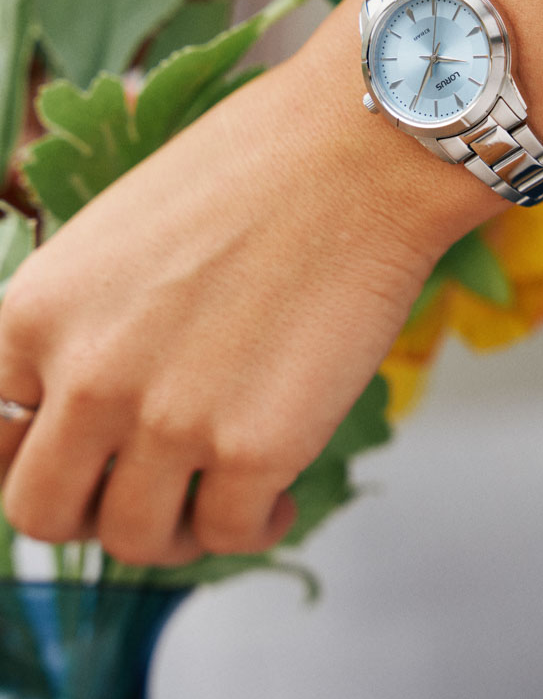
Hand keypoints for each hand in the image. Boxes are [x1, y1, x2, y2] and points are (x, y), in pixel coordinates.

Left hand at [0, 0, 498, 564]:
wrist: (354, 155)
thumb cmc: (249, 172)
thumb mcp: (116, 236)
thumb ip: (81, 324)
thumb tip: (84, 401)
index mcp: (35, 313)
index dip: (33, 454)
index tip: (79, 455)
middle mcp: (86, 377)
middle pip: (44, 515)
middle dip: (93, 512)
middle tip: (142, 490)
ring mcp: (168, 420)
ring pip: (136, 544)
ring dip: (174, 532)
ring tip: (213, 495)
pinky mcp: (256, 448)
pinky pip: (231, 537)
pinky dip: (252, 528)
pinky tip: (274, 494)